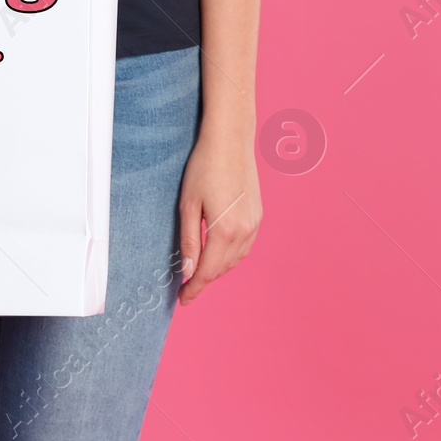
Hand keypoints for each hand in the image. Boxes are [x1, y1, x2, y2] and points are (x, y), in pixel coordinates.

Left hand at [177, 122, 261, 305]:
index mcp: (224, 231)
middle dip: (204, 280)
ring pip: (236, 259)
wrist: (230, 141)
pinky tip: (218, 253)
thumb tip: (188, 271)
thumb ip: (189, 241)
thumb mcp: (188, 205)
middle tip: (186, 287)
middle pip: (222, 268)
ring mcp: (254, 223)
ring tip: (200, 272)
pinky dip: (231, 256)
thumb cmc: (204, 168)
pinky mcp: (258, 215)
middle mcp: (244, 231)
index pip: (208, 272)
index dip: (194, 288)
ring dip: (218, 269)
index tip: (182, 299)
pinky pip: (245, 246)